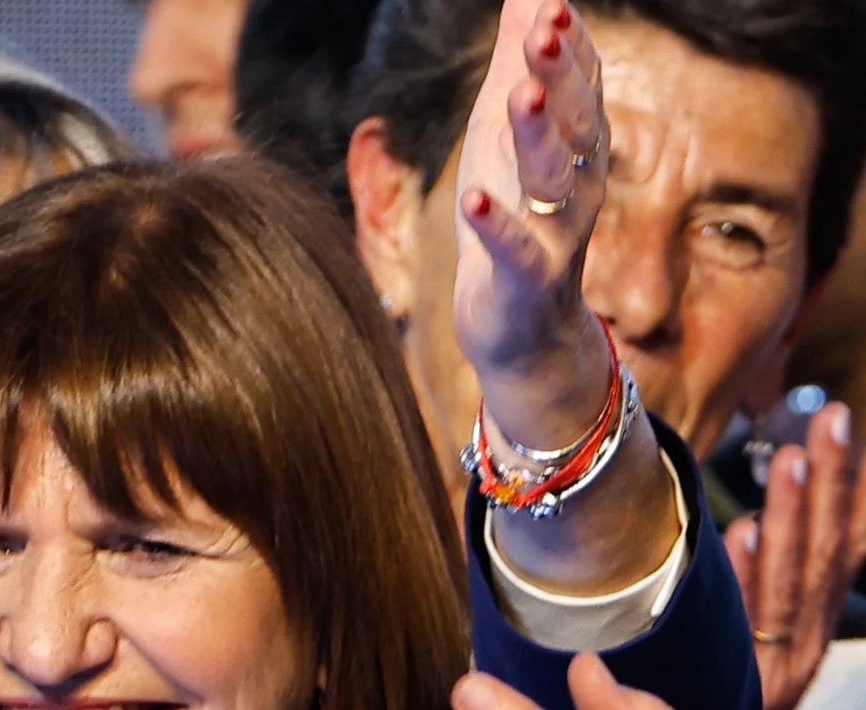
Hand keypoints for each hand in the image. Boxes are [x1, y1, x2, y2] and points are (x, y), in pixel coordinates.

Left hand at [454, 0, 611, 450]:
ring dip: (538, 137)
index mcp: (576, 147)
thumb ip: (516, 64)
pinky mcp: (526, 281)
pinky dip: (496, 224)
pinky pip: (515, 250)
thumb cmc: (510, 216)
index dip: (570, 44)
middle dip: (562, 76)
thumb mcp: (503, 135)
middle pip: (577, 123)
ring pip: (554, 180)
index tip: (552, 2)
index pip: (582, 85)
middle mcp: (577, 185)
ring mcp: (555, 235)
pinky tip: (474, 198)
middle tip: (544, 31)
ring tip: (520, 95)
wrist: (521, 330)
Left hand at [725, 402, 865, 709]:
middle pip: (825, 554)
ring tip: (791, 458)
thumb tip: (746, 529)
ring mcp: (779, 669)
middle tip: (829, 419)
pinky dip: (751, 580)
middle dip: (831, 484)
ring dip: (796, 516)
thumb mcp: (744, 648)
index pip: (836, 551)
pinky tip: (747, 537)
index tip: (837, 435)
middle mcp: (802, 647)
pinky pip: (750, 628)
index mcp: (807, 633)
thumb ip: (750, 592)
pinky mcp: (750, 692)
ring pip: (794, 582)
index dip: (843, 494)